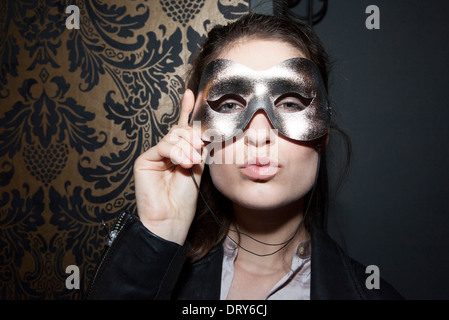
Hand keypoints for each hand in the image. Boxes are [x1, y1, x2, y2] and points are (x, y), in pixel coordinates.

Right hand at [133, 89, 205, 244]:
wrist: (172, 218)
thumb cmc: (185, 200)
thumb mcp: (198, 170)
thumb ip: (199, 149)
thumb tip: (203, 131)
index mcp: (179, 153)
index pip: (183, 128)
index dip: (187, 111)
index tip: (191, 94)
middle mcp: (166, 152)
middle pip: (180, 130)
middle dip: (192, 136)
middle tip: (199, 150)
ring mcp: (155, 156)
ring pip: (173, 136)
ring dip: (186, 147)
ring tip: (192, 162)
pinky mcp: (144, 161)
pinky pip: (163, 146)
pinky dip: (176, 152)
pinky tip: (183, 162)